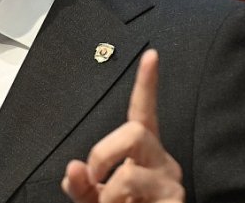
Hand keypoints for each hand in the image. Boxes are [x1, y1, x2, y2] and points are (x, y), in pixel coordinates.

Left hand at [62, 49, 185, 202]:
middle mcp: (161, 161)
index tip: (150, 55)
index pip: (143, 112)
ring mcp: (171, 183)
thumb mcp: (94, 200)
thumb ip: (81, 185)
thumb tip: (73, 168)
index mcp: (141, 153)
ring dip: (109, 196)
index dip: (147, 84)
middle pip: (134, 131)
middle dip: (103, 153)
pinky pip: (136, 200)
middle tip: (95, 179)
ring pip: (129, 174)